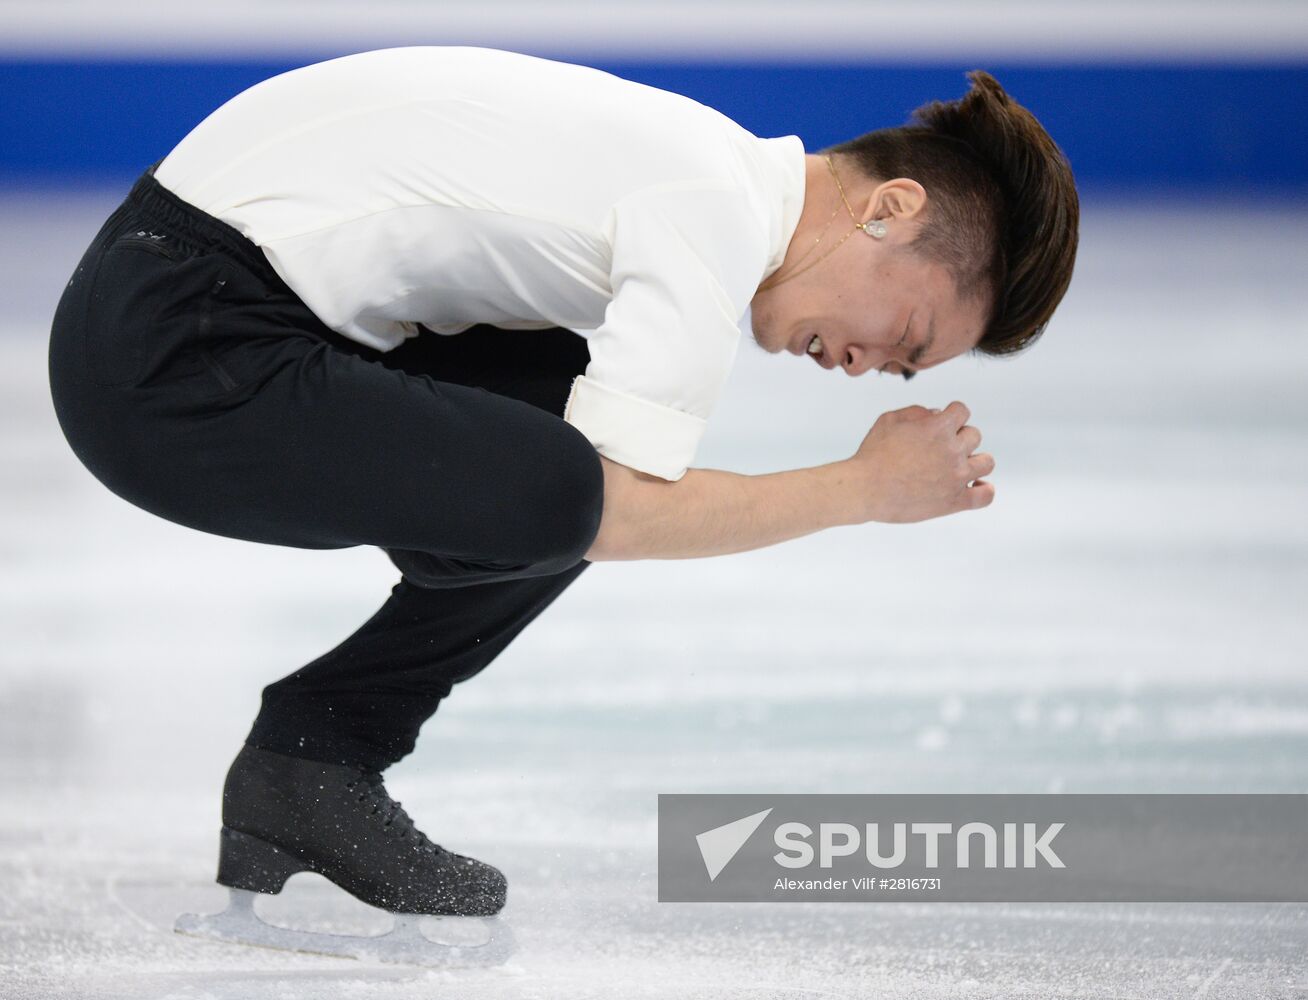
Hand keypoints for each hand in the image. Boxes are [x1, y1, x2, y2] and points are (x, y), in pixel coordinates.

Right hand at [845, 402, 994, 523]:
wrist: (865, 490)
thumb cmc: (873, 454)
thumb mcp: (889, 419)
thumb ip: (917, 411)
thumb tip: (937, 413)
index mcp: (939, 427)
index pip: (962, 411)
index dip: (951, 415)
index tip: (939, 425)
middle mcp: (953, 450)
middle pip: (974, 435)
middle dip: (958, 438)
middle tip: (938, 450)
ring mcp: (956, 477)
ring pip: (987, 462)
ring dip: (975, 460)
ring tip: (958, 466)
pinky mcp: (954, 502)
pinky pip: (985, 496)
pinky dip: (985, 489)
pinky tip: (975, 486)